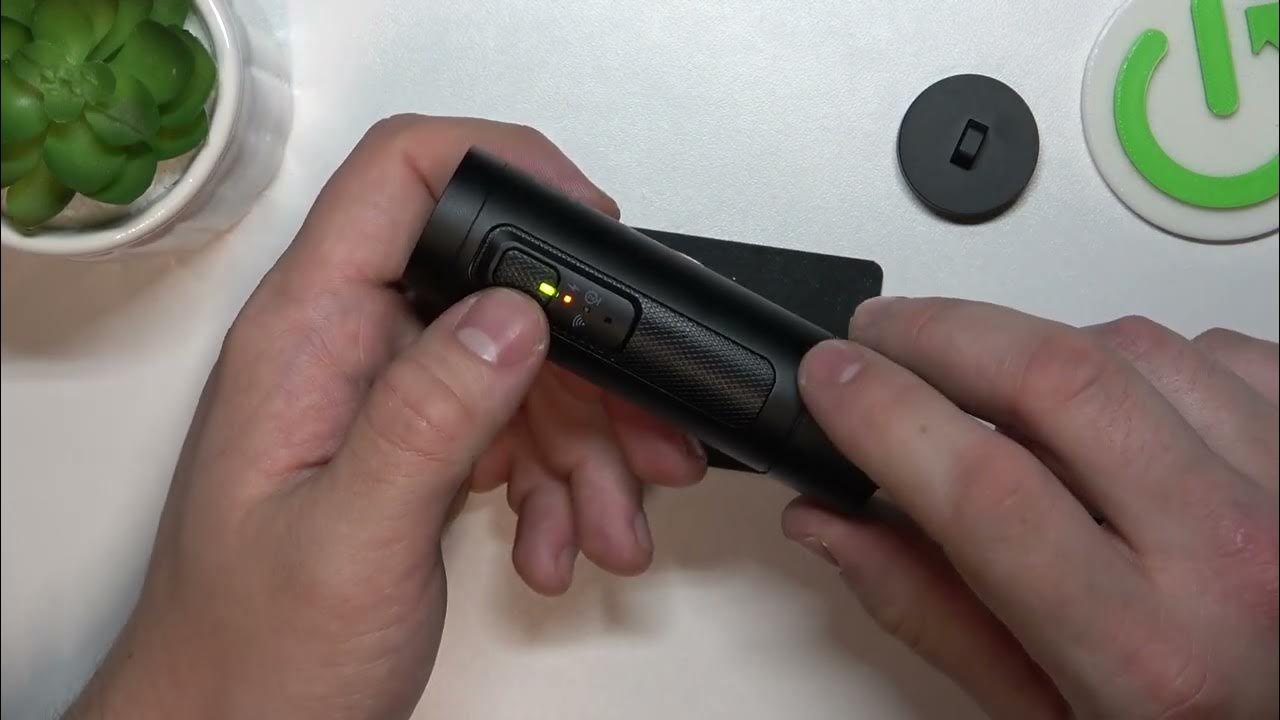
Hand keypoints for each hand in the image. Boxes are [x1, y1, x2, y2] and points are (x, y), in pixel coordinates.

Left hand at [62, 116, 702, 718]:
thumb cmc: (252, 657)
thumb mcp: (352, 539)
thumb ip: (431, 414)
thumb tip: (515, 312)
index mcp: (307, 337)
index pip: (400, 177)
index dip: (504, 166)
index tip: (590, 222)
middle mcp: (347, 351)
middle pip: (496, 289)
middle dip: (587, 365)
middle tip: (644, 433)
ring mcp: (384, 401)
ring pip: (522, 370)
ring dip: (587, 448)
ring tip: (606, 525)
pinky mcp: (415, 450)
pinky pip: (514, 433)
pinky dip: (557, 487)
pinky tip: (554, 544)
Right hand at [784, 299, 1277, 718]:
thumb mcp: (1045, 713)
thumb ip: (930, 612)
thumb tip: (828, 520)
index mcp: (1148, 651)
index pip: (987, 491)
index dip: (886, 414)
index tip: (831, 378)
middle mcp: (1235, 555)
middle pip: (1057, 377)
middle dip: (935, 332)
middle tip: (880, 336)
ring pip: (1125, 344)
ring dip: (1034, 347)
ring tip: (998, 393)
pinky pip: (1204, 346)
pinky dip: (1132, 359)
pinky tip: (1110, 412)